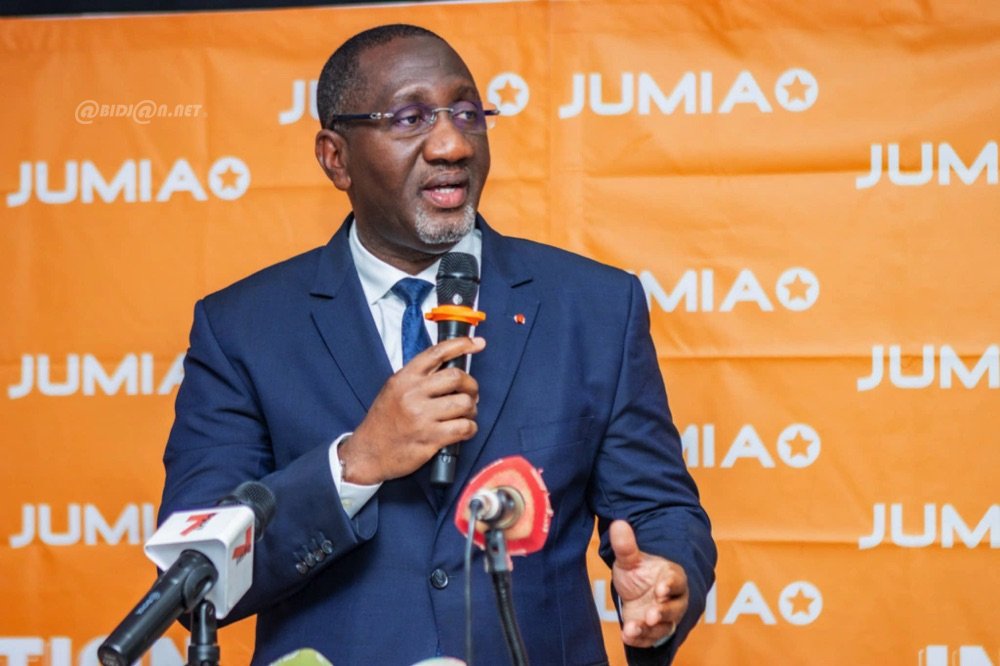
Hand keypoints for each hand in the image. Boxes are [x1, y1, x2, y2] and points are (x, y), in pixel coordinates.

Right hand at [339, 336, 485, 484]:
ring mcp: (422, 417)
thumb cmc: (383, 421)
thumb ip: (418, 377)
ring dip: (472, 409)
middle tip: (471, 394)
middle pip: (457, 377)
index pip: (437, 353)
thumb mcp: (394, 390)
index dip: (462, 345)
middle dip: (471, 385)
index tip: (478, 343)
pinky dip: (470, 428)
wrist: (368, 452)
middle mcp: (413, 394)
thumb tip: (451, 367)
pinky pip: (464, 427)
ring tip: (465, 414)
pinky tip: (464, 429)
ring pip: (464, 403)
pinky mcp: (430, 438)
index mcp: (404, 378)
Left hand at [610, 519, 688, 648]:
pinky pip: (651, 639)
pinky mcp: (654, 632)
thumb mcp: (630, 560)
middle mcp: (673, 600)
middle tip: (651, 615)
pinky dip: (640, 639)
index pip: (677, 581)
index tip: (660, 589)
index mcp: (672, 577)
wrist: (635, 593)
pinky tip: (627, 635)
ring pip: (664, 626)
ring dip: (650, 629)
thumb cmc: (639, 573)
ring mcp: (665, 618)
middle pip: (675, 608)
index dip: (670, 585)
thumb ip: (626, 546)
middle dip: (663, 612)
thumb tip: (618, 524)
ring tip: (633, 628)